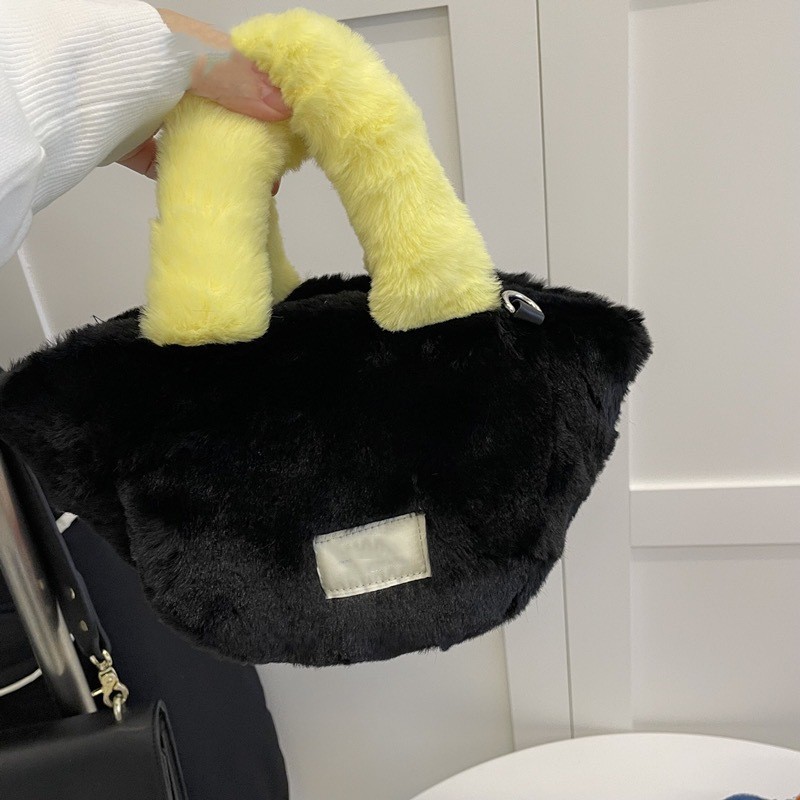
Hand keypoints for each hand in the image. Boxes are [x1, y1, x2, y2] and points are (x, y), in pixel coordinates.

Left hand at [117, 9, 289, 180]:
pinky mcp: (126, 141)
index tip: (290, 126)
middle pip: (218, 107)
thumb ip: (236, 80)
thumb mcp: (189, 58)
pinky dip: (186, 175)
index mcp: (183, 43)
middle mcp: (166, 73)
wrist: (53, 89)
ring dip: (222, 160)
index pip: (236, 67)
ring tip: (254, 185)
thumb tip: (283, 108)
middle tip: (277, 166)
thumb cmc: (124, 58)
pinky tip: (210, 189)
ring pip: (193, 136)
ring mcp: (145, 107)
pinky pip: (162, 161)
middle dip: (250, 136)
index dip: (265, 95)